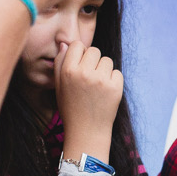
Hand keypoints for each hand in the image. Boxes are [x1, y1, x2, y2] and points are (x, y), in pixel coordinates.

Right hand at [54, 43, 122, 159]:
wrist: (87, 131)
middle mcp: (84, 73)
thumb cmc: (71, 108)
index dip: (80, 54)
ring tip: (97, 86)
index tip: (80, 65)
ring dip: (104, 70)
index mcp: (68, 71)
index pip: (77, 45)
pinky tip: (105, 93)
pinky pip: (117, 72)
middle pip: (94, 50)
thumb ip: (60, 64)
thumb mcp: (59, 86)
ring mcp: (101, 80)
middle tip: (89, 78)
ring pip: (107, 60)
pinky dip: (113, 81)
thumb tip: (65, 44)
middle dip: (93, 61)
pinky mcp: (115, 87)